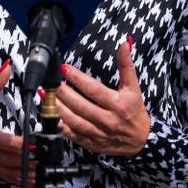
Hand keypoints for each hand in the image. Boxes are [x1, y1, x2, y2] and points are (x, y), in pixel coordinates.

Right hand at [0, 61, 34, 186]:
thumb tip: (7, 68)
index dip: (16, 143)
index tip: (32, 142)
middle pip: (7, 158)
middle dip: (28, 157)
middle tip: (46, 154)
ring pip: (8, 170)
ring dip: (27, 172)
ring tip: (44, 169)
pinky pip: (6, 176)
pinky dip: (20, 179)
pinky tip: (33, 180)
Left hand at [55, 42, 149, 156]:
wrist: (142, 141)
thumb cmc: (135, 111)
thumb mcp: (134, 88)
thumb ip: (127, 65)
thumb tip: (125, 44)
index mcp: (117, 104)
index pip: (93, 89)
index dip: (77, 78)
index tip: (64, 68)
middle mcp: (107, 119)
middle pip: (80, 105)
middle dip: (62, 92)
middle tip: (49, 81)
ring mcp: (98, 133)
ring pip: (74, 120)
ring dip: (57, 108)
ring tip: (45, 95)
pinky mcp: (91, 143)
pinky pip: (73, 136)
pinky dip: (61, 127)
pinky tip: (51, 117)